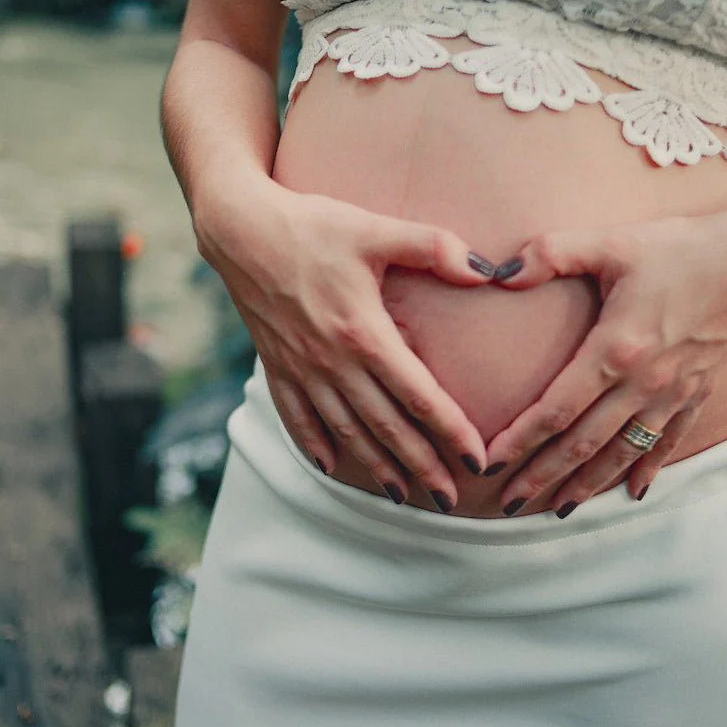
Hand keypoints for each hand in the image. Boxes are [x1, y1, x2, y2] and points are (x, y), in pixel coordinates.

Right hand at [194, 173, 495, 509]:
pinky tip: (330, 466)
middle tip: (452, 500)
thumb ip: (432, 247)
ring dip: (375, 467)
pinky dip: (314, 444)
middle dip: (421, 466)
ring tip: (403, 496)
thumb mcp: (374, 229)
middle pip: (386, 426)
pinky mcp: (276, 364)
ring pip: (345, 430)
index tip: (477, 461)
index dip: (450, 431)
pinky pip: (296, 416)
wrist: (240, 229)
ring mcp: (301, 368)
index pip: (417, 395)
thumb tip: (485, 271)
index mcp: (363, 333)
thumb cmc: (312, 226)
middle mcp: (332, 361)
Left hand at [480, 211, 726, 516]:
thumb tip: (496, 273)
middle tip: (508, 504)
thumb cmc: (679, 248)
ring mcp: (673, 393)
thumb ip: (550, 254)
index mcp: (616, 350)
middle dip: (542, 475)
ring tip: (557, 508)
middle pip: (582, 443)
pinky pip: (667, 442)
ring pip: (621, 452)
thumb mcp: (609, 243)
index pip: (556, 408)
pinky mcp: (697, 392)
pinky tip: (632, 492)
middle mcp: (644, 383)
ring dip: (587, 483)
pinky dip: (646, 468)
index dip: (520, 439)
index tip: (490, 463)